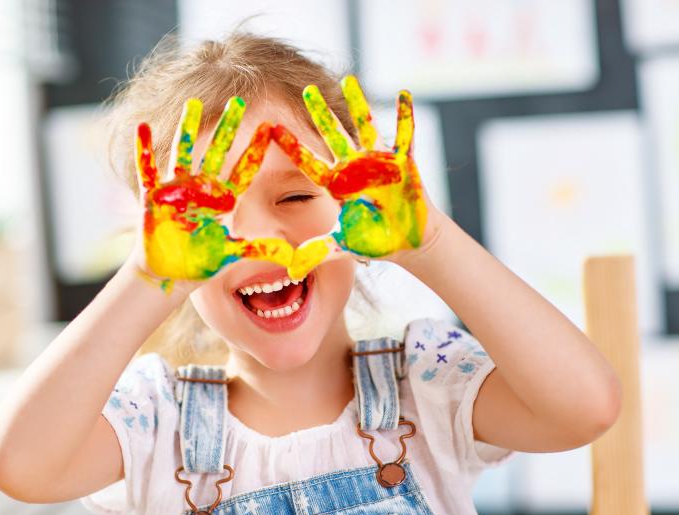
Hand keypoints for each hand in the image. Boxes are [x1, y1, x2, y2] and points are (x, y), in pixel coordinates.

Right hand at [134, 97, 293, 290]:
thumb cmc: (200, 262)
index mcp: (223, 200)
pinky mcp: (153, 197)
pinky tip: (142, 126)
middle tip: (238, 100)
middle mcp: (202, 188)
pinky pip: (147, 169)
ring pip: (184, 152)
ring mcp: (177, 189)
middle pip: (217, 151)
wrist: (169, 273)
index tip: (270, 127)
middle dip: (228, 127)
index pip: (244, 169)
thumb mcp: (232, 254)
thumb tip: (292, 256)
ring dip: (188, 129)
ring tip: (194, 104)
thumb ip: (259, 250)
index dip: (256, 149)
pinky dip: (144, 150)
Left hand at [271, 76, 444, 279]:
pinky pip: (405, 135)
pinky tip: (404, 93)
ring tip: (349, 79)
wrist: (407, 240)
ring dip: (358, 104)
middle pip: (333, 136)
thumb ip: (316, 253)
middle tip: (306, 90)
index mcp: (336, 185)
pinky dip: (405, 115)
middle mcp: (354, 168)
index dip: (292, 148)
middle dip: (320, 114)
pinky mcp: (404, 163)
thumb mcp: (342, 246)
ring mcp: (378, 162)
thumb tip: (291, 272)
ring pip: (365, 128)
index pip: (309, 163)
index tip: (271, 130)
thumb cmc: (373, 240)